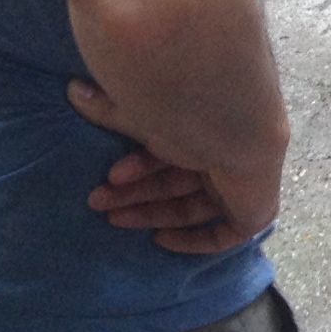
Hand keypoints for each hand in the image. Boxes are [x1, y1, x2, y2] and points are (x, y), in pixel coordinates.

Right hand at [68, 77, 280, 254]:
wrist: (236, 124)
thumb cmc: (188, 110)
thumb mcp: (144, 113)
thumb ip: (111, 109)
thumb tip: (75, 91)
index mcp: (208, 125)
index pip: (172, 152)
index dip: (140, 166)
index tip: (111, 176)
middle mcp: (227, 151)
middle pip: (177, 181)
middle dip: (135, 193)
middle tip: (97, 200)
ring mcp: (244, 180)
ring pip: (192, 205)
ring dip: (150, 212)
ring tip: (111, 215)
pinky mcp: (256, 209)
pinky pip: (226, 233)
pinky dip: (195, 240)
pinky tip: (161, 238)